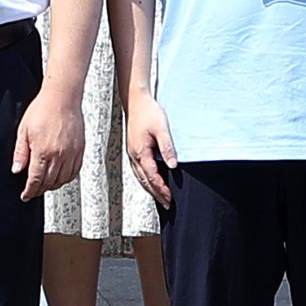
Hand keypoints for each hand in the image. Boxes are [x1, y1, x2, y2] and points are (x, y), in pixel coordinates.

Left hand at [12, 80, 85, 203]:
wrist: (62, 98)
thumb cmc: (42, 110)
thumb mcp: (23, 130)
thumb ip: (20, 153)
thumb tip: (16, 170)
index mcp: (42, 151)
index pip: (35, 180)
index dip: (29, 191)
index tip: (25, 196)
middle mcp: (58, 155)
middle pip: (49, 182)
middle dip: (39, 189)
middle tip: (33, 190)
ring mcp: (71, 153)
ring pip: (62, 180)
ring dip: (53, 186)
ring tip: (45, 185)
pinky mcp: (80, 150)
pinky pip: (74, 171)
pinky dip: (66, 178)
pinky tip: (60, 177)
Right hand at [122, 94, 178, 209]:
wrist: (136, 100)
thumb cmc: (149, 112)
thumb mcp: (162, 128)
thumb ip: (167, 147)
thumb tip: (173, 165)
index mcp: (141, 152)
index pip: (152, 176)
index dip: (161, 188)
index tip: (170, 198)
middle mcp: (134, 155)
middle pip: (145, 180)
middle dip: (156, 194)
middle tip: (167, 204)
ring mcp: (132, 153)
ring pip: (140, 177)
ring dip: (150, 188)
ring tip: (160, 198)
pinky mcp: (133, 149)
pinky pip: (138, 170)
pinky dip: (145, 180)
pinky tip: (150, 181)